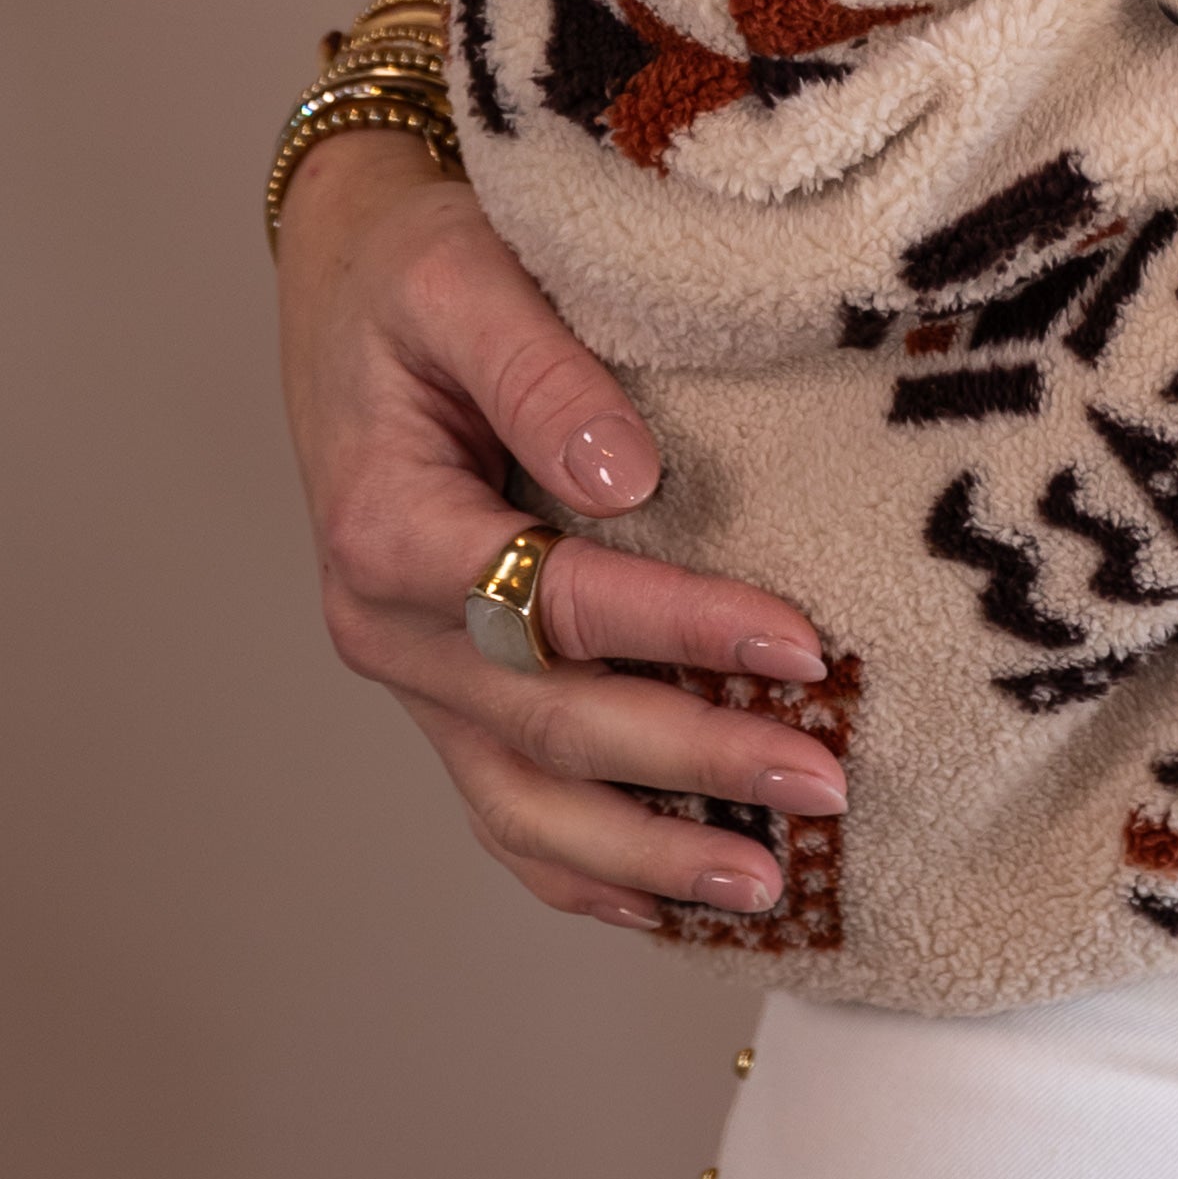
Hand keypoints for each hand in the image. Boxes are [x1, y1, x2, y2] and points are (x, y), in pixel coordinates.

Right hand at [279, 127, 847, 927]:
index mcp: (389, 531)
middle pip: (554, 725)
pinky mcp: (444, 694)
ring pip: (524, 806)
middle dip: (696, 764)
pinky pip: (503, 808)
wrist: (350, 283)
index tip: (800, 644)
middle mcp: (391, 631)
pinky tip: (663, 906)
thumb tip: (627, 478)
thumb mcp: (464, 279)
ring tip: (770, 888)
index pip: (556, 602)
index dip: (681, 629)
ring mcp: (414, 678)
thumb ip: (539, 373)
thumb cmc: (414, 271)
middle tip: (827, 782)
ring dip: (646, 856)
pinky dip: (579, 870)